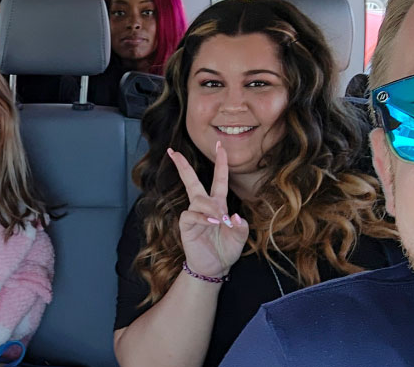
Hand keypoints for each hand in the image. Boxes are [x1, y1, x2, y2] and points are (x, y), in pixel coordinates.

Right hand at [167, 141, 248, 278]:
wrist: (215, 267)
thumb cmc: (227, 249)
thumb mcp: (240, 237)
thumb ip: (241, 225)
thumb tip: (234, 215)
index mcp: (218, 204)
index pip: (219, 179)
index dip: (220, 162)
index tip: (220, 145)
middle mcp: (204, 206)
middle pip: (192, 181)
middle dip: (183, 166)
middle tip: (173, 151)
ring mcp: (193, 214)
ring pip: (198, 198)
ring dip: (210, 206)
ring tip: (220, 219)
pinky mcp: (186, 225)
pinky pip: (191, 215)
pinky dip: (203, 217)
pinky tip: (212, 222)